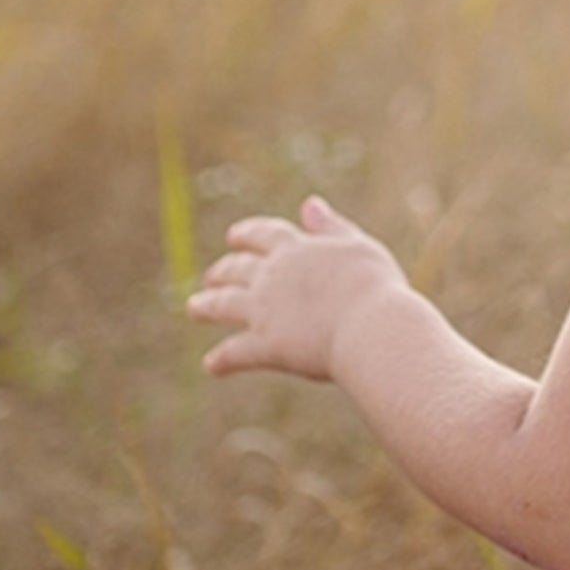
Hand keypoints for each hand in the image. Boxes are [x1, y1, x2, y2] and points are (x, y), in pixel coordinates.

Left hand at [188, 196, 409, 381]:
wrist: (370, 327)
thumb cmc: (374, 287)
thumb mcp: (358, 247)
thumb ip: (332, 227)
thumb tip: (310, 204)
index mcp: (295, 249)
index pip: (264, 234)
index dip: (248, 234)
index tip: (234, 236)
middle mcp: (272, 277)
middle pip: (237, 269)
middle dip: (223, 271)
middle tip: (212, 276)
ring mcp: (263, 311)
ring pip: (224, 304)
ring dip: (206, 306)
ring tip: (194, 308)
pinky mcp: (265, 345)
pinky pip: (236, 353)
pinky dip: (222, 359)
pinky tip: (212, 366)